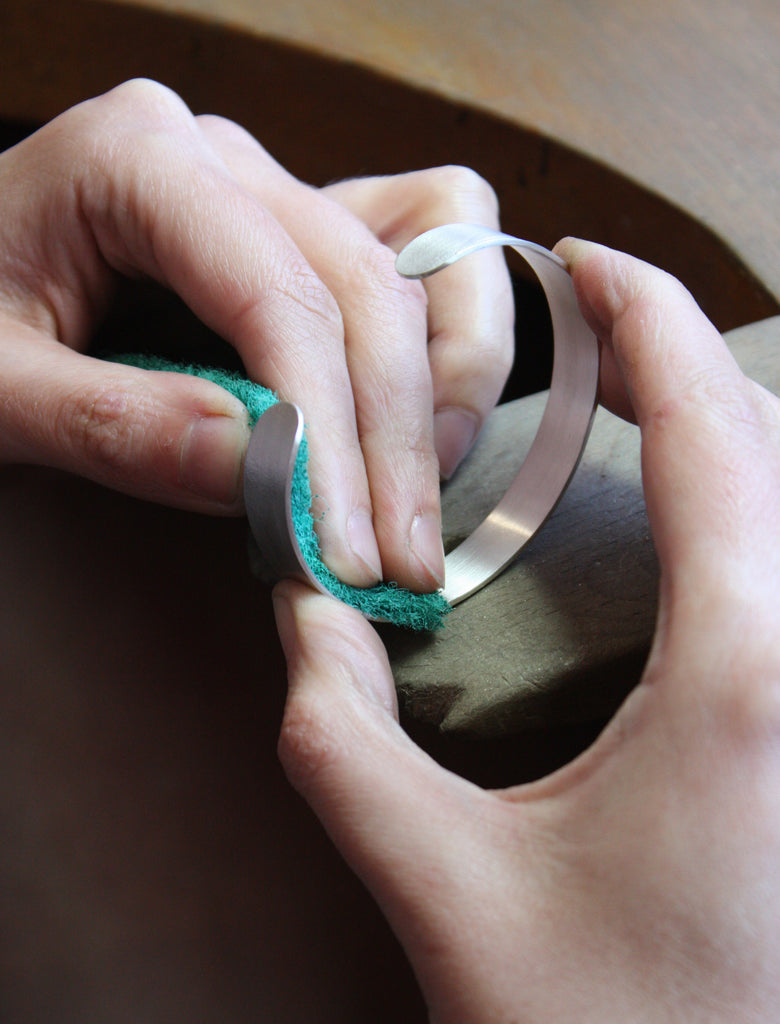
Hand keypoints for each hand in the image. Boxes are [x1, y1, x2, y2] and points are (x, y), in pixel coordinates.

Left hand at [0, 79, 512, 590]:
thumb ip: (112, 424)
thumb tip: (259, 472)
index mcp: (141, 159)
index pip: (277, 296)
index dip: (326, 430)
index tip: (341, 541)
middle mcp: (226, 162)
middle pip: (367, 289)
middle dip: (393, 438)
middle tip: (400, 559)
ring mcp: (269, 197)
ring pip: (407, 280)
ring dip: (437, 399)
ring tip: (417, 512)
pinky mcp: (292, 244)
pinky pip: (407, 270)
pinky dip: (436, 355)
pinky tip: (417, 440)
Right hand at [273, 240, 779, 1021]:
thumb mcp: (439, 886)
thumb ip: (339, 741)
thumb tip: (306, 614)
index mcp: (738, 678)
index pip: (712, 433)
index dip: (650, 318)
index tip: (591, 261)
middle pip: (769, 445)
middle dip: (681, 354)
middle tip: (591, 319)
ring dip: (718, 421)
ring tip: (628, 390)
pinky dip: (745, 499)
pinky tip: (687, 514)